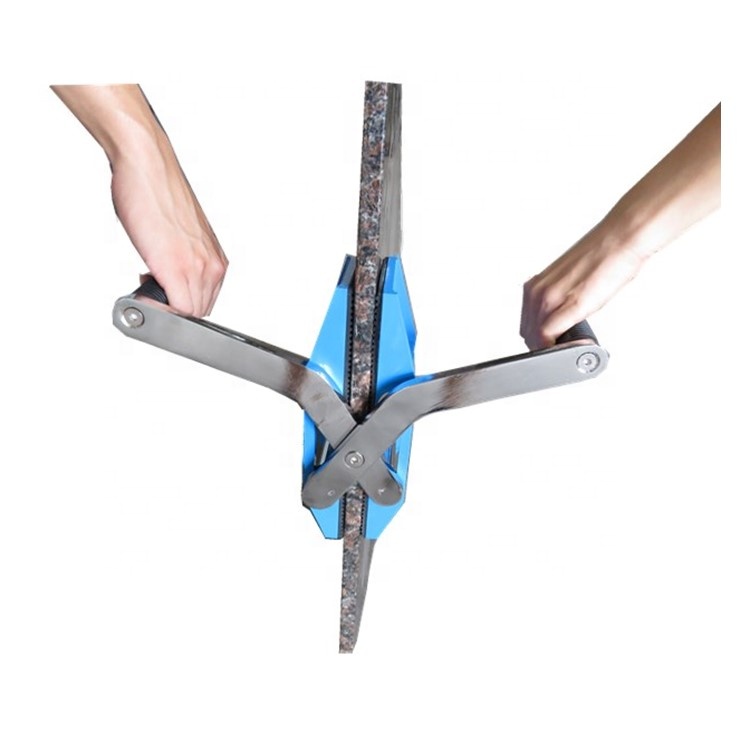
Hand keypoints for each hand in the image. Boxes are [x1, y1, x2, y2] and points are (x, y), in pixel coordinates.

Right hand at [111, 143, 227, 316]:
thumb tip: (172, 281)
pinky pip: (178, 309)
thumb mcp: (181, 238)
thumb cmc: (157, 193)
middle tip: (150, 287)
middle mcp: (212, 265)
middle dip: (172, 307)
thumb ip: (184, 263)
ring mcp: (199, 267)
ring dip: (164, 306)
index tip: (162, 293)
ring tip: (147, 280)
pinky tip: (143, 284)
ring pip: (189, 313)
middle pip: (198, 311)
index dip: (180, 305)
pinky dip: (159, 307)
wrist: (147, 165)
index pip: (204, 303)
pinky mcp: (178, 267)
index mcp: (216, 260)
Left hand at [520, 103, 719, 349]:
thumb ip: (558, 303)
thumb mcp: (568, 284)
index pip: (527, 326)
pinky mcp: (569, 304)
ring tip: (575, 346)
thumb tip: (559, 324)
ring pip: (536, 338)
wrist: (620, 238)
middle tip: (567, 347)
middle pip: (529, 335)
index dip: (538, 341)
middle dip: (545, 347)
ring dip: (553, 349)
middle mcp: (536, 292)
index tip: (553, 346)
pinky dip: (560, 347)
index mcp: (534, 287)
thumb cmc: (601, 258)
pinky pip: (549, 337)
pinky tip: (578, 345)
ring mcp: (550, 298)